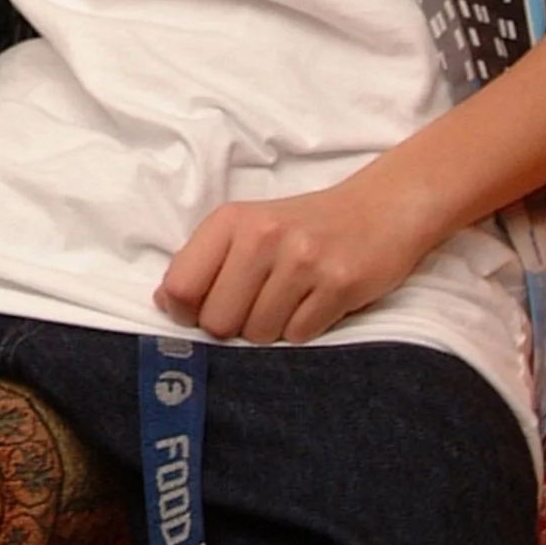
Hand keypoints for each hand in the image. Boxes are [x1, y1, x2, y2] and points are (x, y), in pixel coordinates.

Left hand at [157, 165, 432, 345]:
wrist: (381, 209)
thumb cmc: (303, 226)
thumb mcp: (247, 228)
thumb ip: (204, 262)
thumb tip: (164, 302)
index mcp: (230, 221)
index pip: (180, 287)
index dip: (185, 313)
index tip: (204, 312)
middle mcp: (263, 236)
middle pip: (218, 321)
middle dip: (232, 328)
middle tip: (256, 308)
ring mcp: (303, 260)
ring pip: (259, 333)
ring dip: (271, 330)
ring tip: (289, 302)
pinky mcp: (339, 284)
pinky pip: (300, 335)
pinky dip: (304, 330)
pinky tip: (314, 304)